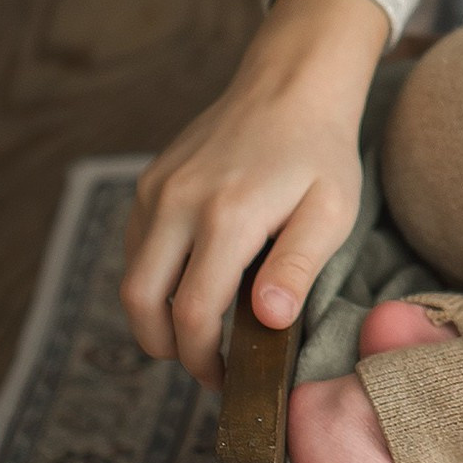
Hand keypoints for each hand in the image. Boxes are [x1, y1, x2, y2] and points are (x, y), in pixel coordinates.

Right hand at [120, 0, 390, 389]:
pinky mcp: (150, 181)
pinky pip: (136, 247)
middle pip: (141, 304)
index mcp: (228, 216)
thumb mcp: (332, 212)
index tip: (228, 377)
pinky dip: (154, 278)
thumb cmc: (320, 153)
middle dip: (166, 348)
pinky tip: (193, 283)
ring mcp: (157, 189)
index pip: (192, 314)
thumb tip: (266, 321)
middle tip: (205, 365)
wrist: (291, 85)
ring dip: (156, 316)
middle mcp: (179, 202)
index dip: (203, 360)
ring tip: (201, 329)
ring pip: (131, 277)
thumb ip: (297, 268)